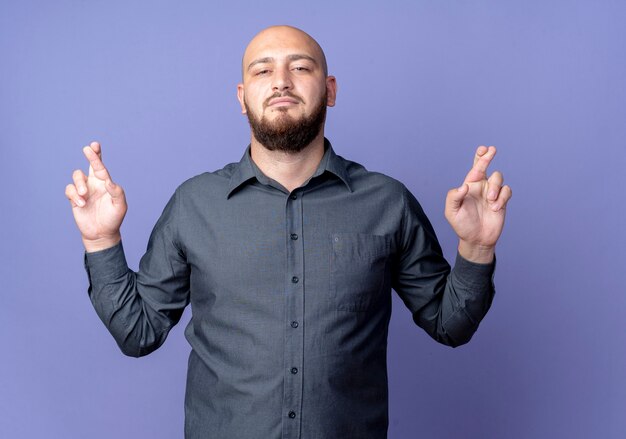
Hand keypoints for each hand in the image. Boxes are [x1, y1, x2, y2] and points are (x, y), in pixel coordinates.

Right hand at [65, 141, 126, 251]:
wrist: (102, 233)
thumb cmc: (113, 218)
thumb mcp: (120, 206)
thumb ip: (116, 192)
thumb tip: (108, 180)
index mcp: (105, 183)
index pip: (101, 167)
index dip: (98, 155)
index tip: (94, 145)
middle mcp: (94, 184)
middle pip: (89, 165)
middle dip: (89, 156)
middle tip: (87, 149)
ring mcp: (84, 191)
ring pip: (77, 176)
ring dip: (80, 184)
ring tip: (85, 195)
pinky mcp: (74, 199)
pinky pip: (69, 190)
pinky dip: (74, 195)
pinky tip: (82, 204)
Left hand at [445, 146, 511, 262]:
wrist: (476, 239)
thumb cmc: (462, 225)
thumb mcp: (452, 212)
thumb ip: (454, 197)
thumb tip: (464, 186)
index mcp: (469, 186)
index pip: (474, 168)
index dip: (479, 157)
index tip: (483, 149)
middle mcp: (481, 186)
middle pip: (487, 166)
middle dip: (488, 157)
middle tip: (492, 150)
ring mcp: (492, 193)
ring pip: (498, 178)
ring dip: (494, 187)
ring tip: (489, 201)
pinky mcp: (502, 201)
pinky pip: (507, 191)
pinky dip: (502, 198)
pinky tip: (495, 208)